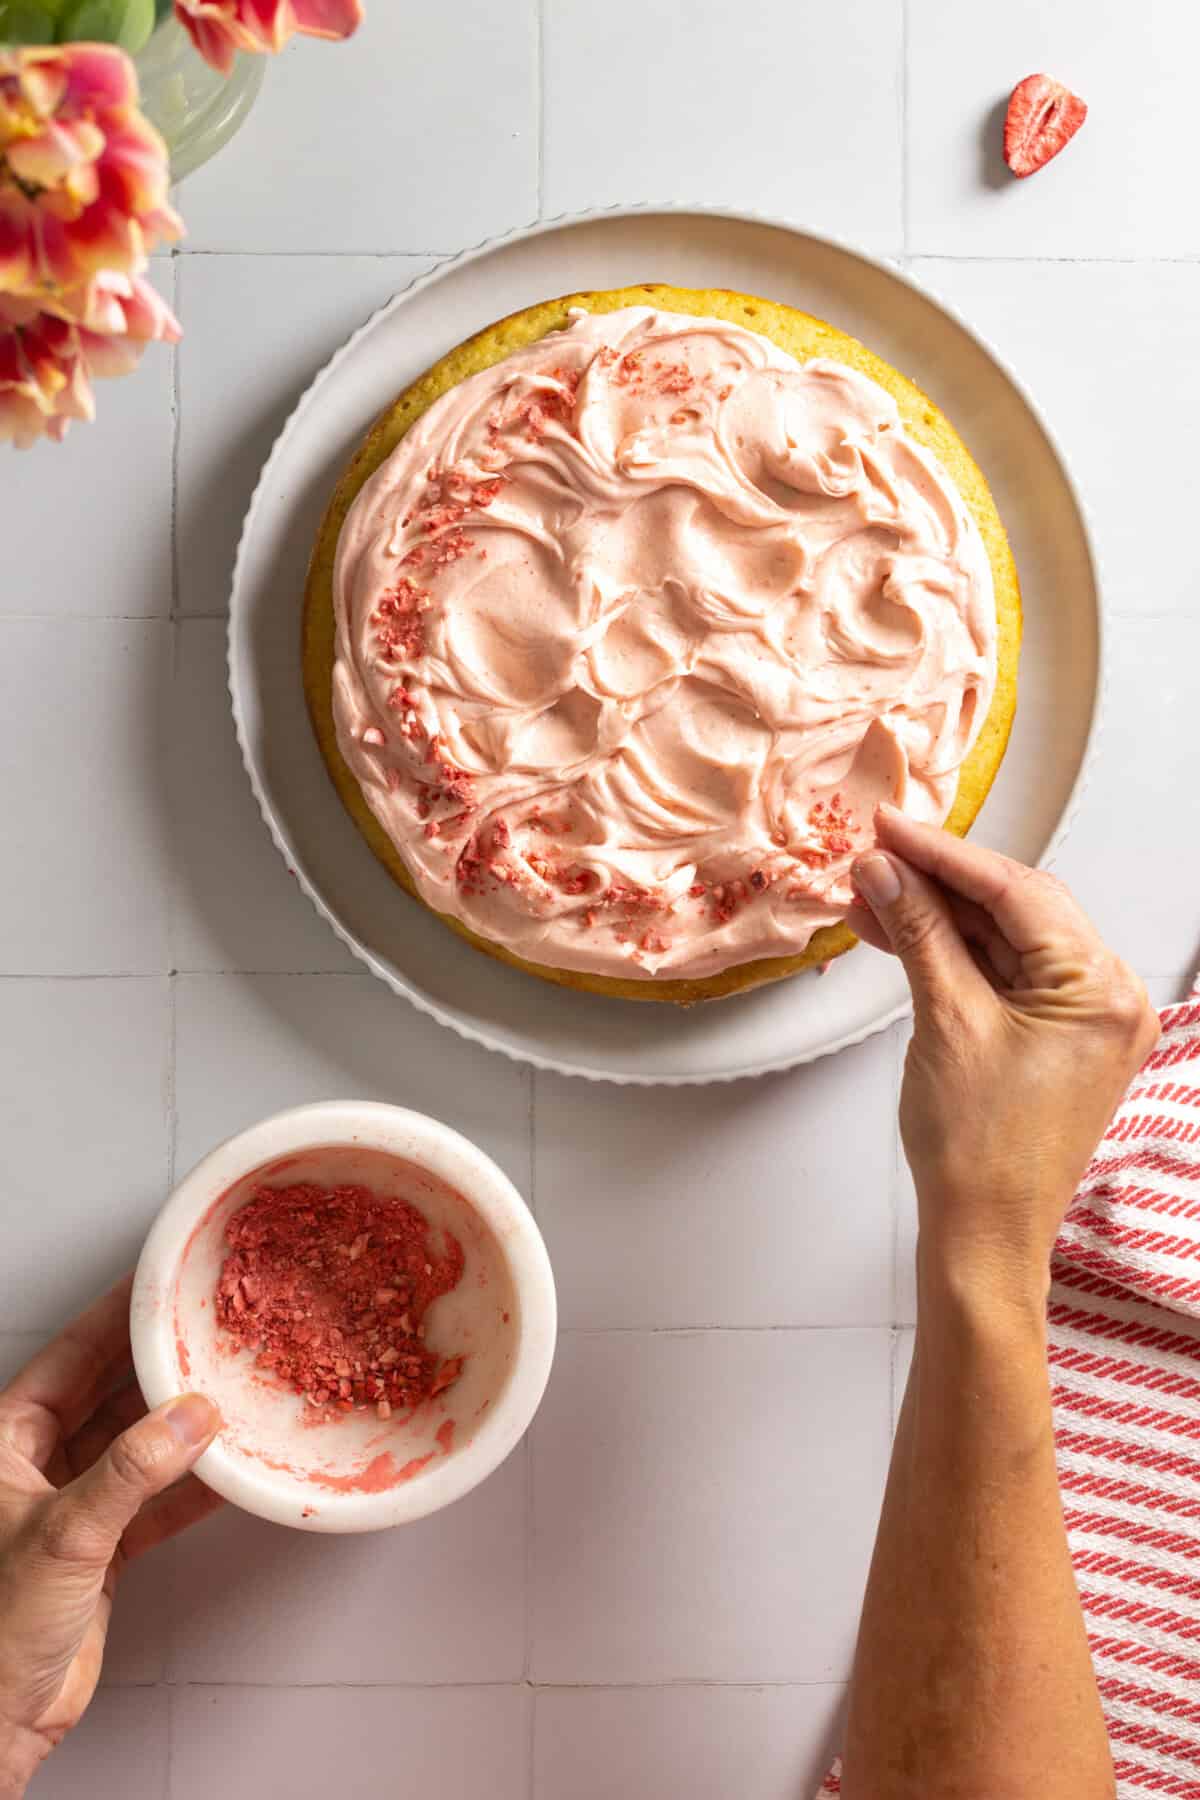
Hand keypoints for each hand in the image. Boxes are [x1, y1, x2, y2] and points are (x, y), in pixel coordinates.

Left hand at [0, 1278, 221, 1796]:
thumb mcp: (63, 1534)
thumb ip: (132, 1472)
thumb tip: (190, 1418)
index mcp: (5, 1443)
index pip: (69, 1357)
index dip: (115, 1319)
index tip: (158, 1287)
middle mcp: (36, 1466)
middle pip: (109, 1393)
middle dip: (159, 1366)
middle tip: (208, 1332)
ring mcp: (72, 1506)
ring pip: (138, 1444)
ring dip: (183, 1425)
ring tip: (231, 1391)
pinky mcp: (101, 1550)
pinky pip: (157, 1499)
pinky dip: (194, 1485)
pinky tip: (228, 1468)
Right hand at [851, 806, 1158, 1304]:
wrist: (984, 1235)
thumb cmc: (980, 1150)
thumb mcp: (945, 1021)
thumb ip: (919, 933)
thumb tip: (885, 870)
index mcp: (1100, 989)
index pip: (1018, 892)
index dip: (945, 854)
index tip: (890, 827)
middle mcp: (1107, 996)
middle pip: (1015, 908)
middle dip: (937, 882)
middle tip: (873, 857)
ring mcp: (1083, 1018)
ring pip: (1003, 939)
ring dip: (937, 918)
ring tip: (869, 897)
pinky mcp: (1054, 1037)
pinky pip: (1002, 975)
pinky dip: (952, 955)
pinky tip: (898, 934)